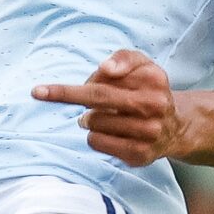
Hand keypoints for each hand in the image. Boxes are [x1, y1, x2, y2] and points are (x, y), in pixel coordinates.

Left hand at [32, 49, 187, 166]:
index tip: (38, 92)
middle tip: (55, 97)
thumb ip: (123, 58)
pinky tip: (109, 132)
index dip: (68, 88)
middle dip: (68, 97)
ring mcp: (149, 132)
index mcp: (154, 78)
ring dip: (89, 118)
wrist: (175, 127)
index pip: (102, 80)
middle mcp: (155, 105)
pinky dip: (95, 136)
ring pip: (94, 123)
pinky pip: (98, 143)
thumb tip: (104, 69)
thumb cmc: (147, 89)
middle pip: (96, 100)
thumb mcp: (141, 64)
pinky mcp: (140, 155)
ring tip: (103, 116)